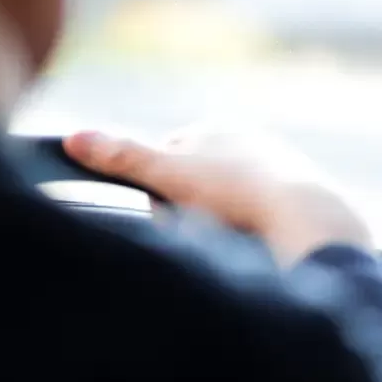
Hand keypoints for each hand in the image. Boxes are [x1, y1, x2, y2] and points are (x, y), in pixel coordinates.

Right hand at [63, 127, 373, 266]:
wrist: (308, 219)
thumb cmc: (236, 192)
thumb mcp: (169, 173)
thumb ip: (121, 157)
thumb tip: (73, 138)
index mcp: (219, 131)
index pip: (167, 162)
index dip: (159, 191)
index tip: (166, 210)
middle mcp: (250, 146)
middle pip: (195, 189)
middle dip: (188, 213)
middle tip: (198, 231)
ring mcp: (277, 174)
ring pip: (226, 211)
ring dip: (220, 230)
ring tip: (231, 243)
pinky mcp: (298, 206)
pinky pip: (259, 229)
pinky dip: (253, 241)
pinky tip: (257, 250)